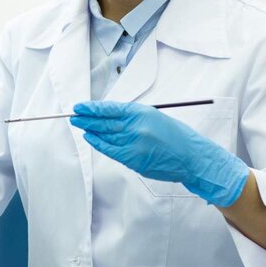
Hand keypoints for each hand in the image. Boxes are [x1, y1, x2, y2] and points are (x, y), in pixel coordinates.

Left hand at [69, 101, 248, 207]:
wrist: (192, 157)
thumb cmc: (175, 135)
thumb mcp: (154, 117)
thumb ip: (132, 117)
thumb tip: (109, 117)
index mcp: (141, 113)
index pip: (110, 109)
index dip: (92, 108)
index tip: (79, 107)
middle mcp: (136, 127)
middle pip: (104, 122)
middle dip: (87, 119)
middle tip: (74, 117)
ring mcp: (134, 144)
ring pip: (105, 136)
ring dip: (90, 131)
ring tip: (79, 126)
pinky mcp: (133, 159)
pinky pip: (111, 150)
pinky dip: (99, 144)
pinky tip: (90, 139)